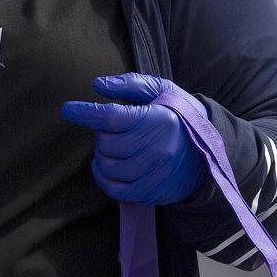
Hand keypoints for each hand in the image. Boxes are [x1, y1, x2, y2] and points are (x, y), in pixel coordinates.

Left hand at [62, 73, 207, 205]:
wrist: (209, 152)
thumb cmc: (178, 115)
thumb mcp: (161, 90)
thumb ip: (129, 84)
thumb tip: (97, 85)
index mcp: (158, 120)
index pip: (112, 117)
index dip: (85, 113)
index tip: (67, 110)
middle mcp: (158, 149)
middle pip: (106, 143)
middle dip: (101, 134)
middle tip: (112, 129)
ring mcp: (156, 174)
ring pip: (108, 167)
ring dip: (102, 155)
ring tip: (112, 146)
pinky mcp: (154, 192)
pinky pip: (116, 190)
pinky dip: (103, 178)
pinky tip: (104, 166)